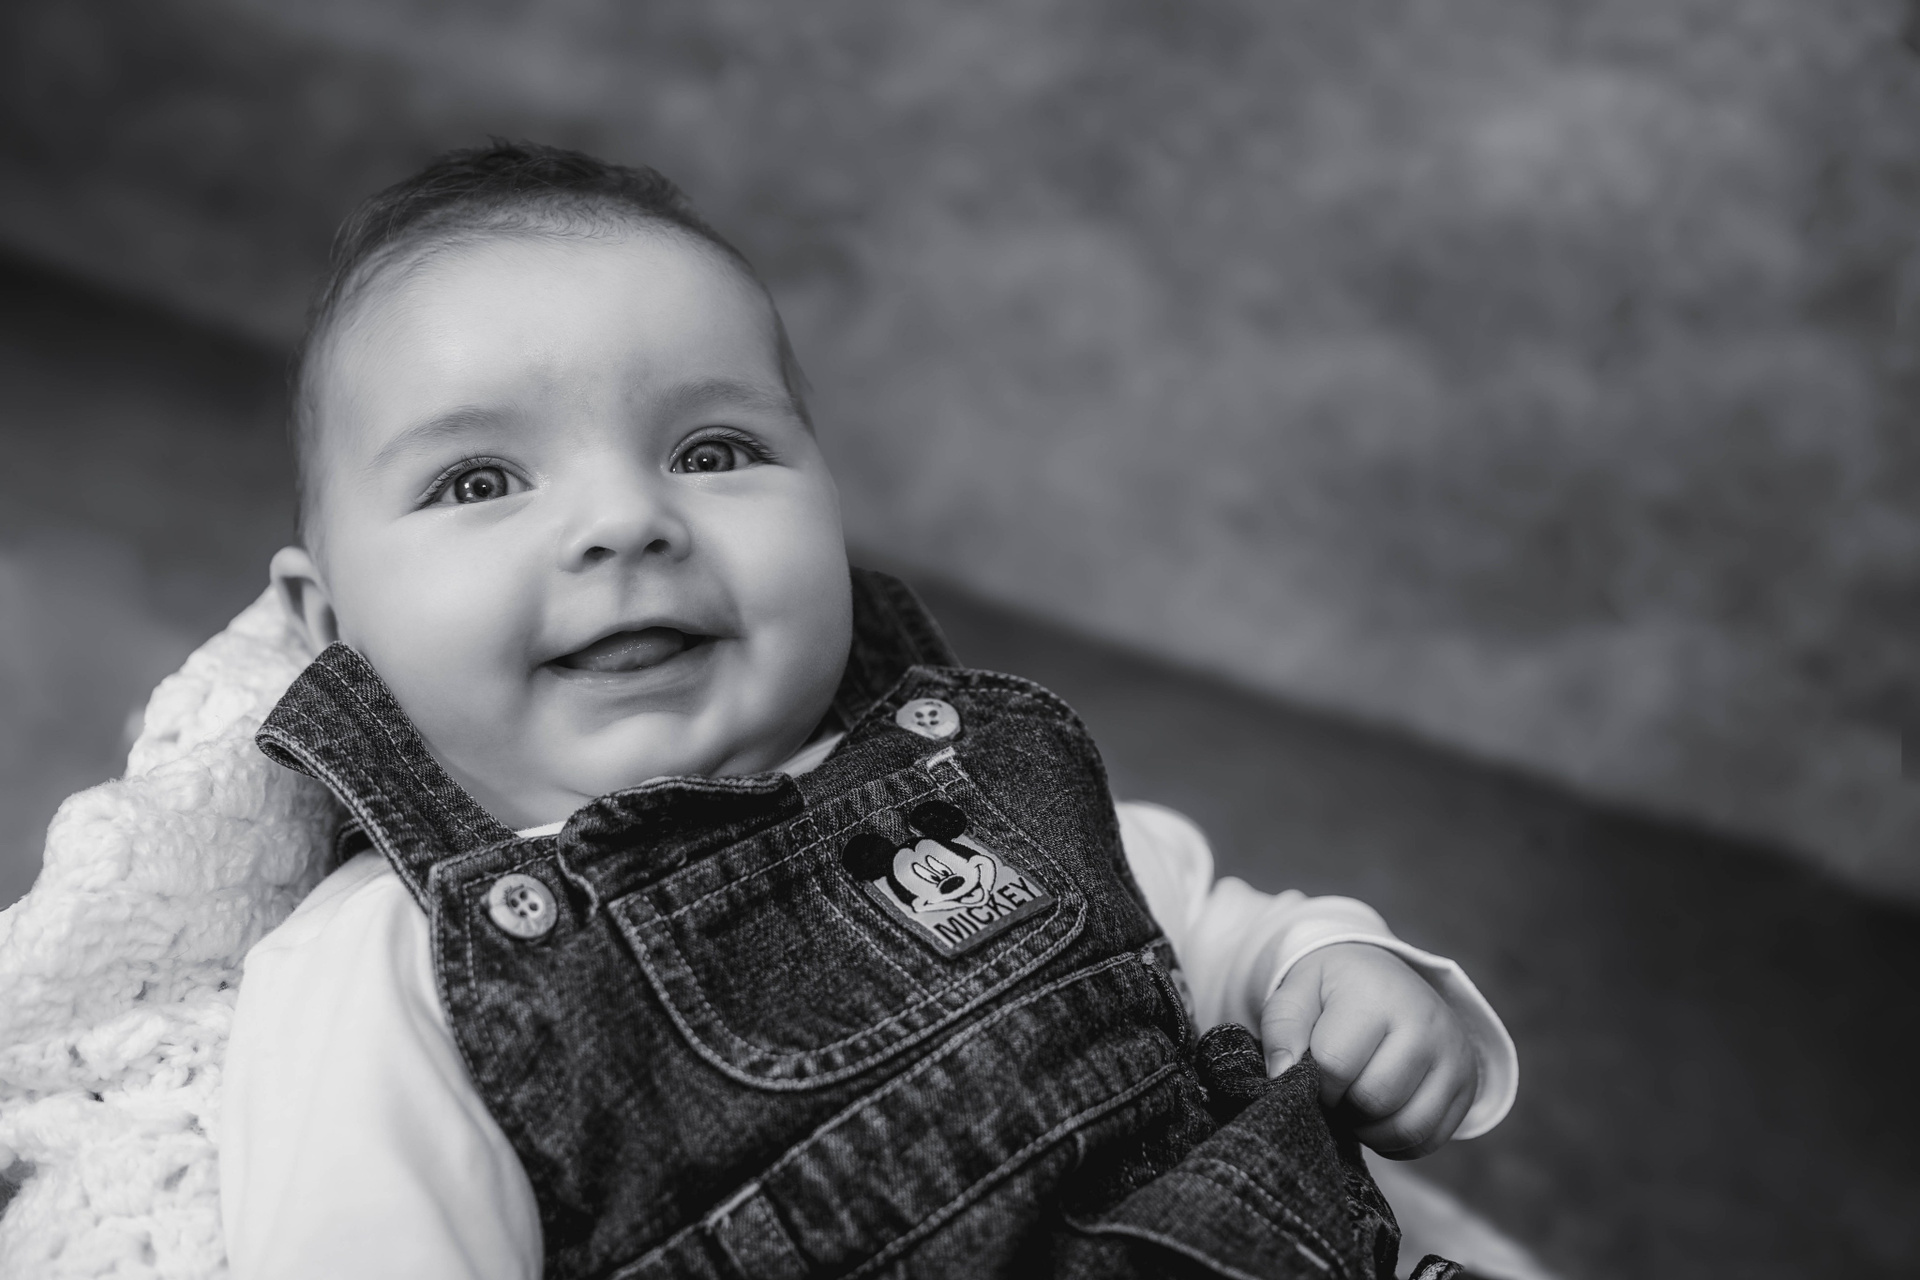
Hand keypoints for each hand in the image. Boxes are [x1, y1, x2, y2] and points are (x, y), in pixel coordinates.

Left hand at [1261, 942, 1477, 1158]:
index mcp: (1376, 994)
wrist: (1387, 978)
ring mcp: (1453, 1055)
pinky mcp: (1467, 1085)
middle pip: (1373, 1100)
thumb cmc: (1335, 991)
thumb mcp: (1297, 992)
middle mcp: (1425, 1022)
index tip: (1310, 1074)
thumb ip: (1282, 1031)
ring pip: (1405, 1128)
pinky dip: (1395, 1143)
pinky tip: (1377, 1116)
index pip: (1335, 1065)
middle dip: (1342, 1107)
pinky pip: (1428, 1140)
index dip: (1312, 1083)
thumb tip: (1282, 1077)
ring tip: (1353, 1104)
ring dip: (1368, 1131)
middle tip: (1332, 1091)